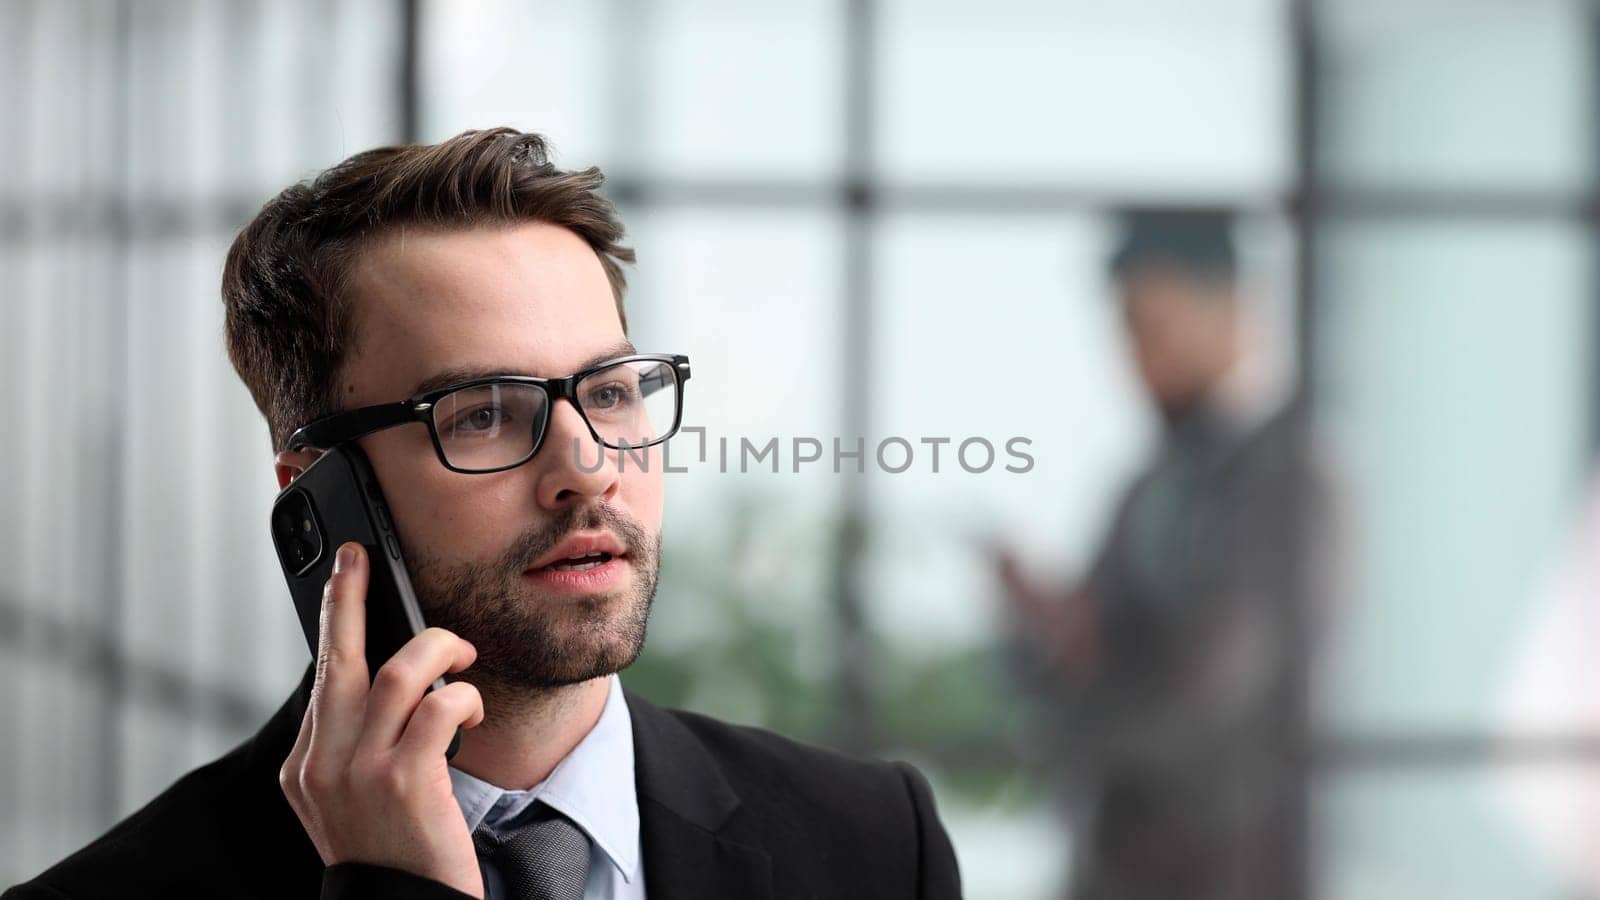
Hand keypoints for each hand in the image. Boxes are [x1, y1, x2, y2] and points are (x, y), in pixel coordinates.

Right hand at [279, 542, 486, 897]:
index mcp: (304, 766)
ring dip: (439, 650)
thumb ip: (355, 743)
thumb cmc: (392, 853)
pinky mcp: (405, 780)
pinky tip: (471, 705)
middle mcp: (322, 764)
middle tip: (359, 557)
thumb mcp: (351, 798)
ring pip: (398, 672)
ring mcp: (360, 771)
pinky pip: (440, 707)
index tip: (343, 579)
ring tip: (462, 654)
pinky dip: (464, 695)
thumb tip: (383, 676)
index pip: (321, 677)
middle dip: (347, 596)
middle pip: (336, 656)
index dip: (335, 622)